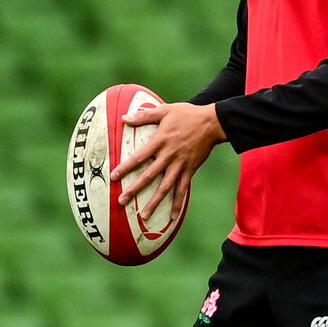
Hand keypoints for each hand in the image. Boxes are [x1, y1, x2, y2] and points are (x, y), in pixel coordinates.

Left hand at [111, 103, 225, 218]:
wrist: (213, 123)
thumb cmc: (188, 114)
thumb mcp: (165, 110)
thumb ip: (144, 115)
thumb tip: (124, 118)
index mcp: (160, 141)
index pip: (139, 157)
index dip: (126, 167)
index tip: (114, 177)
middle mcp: (169, 156)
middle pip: (149, 175)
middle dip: (135, 189)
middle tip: (121, 201)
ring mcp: (180, 165)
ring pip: (165, 187)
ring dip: (154, 201)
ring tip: (144, 215)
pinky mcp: (190, 170)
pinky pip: (183, 189)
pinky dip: (178, 203)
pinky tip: (173, 216)